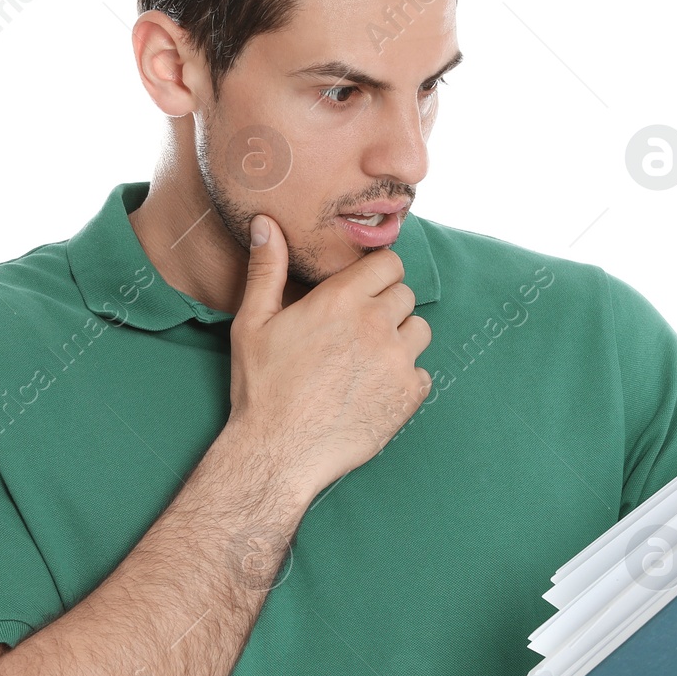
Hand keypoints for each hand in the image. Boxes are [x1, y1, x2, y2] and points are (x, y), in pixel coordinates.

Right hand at [225, 213, 432, 494]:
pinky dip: (405, 380)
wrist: (278, 452)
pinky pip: (423, 373)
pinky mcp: (409, 395)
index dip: (376, 275)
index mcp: (341, 300)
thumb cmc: (262, 388)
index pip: (388, 263)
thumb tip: (266, 222)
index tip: (361, 292)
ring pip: (420, 331)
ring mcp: (397, 361)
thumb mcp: (253, 323)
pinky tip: (374, 390)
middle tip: (357, 331)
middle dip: (386, 306)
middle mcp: (376, 324)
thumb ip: (267, 269)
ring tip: (368, 359)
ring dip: (401, 339)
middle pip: (405, 294)